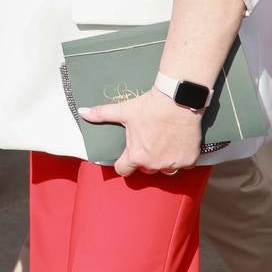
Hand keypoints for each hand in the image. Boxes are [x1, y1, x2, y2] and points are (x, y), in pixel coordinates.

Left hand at [78, 89, 202, 177]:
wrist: (178, 101)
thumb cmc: (149, 107)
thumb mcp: (123, 111)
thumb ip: (101, 114)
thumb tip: (82, 112)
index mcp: (136, 156)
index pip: (123, 170)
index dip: (122, 164)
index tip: (125, 157)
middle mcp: (154, 164)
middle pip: (145, 169)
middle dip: (144, 159)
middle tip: (146, 143)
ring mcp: (173, 164)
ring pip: (164, 170)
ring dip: (162, 161)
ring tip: (161, 144)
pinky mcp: (189, 161)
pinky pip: (182, 166)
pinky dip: (179, 158)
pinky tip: (177, 144)